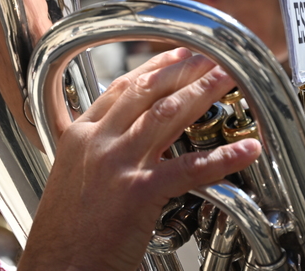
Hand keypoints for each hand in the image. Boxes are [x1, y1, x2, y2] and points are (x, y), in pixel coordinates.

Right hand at [18, 48, 260, 270]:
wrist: (59, 267)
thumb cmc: (67, 233)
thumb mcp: (72, 178)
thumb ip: (97, 152)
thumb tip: (126, 140)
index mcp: (79, 135)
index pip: (120, 88)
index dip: (154, 69)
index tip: (179, 55)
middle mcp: (97, 141)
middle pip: (147, 92)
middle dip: (184, 70)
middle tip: (213, 56)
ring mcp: (116, 164)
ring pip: (166, 115)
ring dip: (203, 93)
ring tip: (230, 79)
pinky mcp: (138, 192)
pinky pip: (188, 168)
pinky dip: (222, 158)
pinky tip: (246, 149)